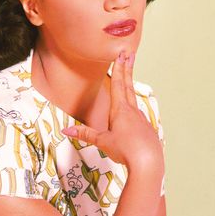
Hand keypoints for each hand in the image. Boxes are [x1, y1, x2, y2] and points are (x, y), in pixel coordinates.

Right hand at [61, 50, 163, 173]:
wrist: (148, 162)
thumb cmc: (125, 150)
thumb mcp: (102, 141)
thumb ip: (85, 134)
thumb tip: (66, 131)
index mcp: (120, 110)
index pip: (117, 84)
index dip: (118, 68)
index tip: (121, 54)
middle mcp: (132, 111)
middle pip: (128, 85)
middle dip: (127, 69)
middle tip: (129, 53)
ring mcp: (142, 119)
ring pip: (133, 99)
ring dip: (130, 85)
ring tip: (128, 77)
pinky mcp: (147, 129)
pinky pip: (138, 114)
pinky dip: (134, 107)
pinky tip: (133, 113)